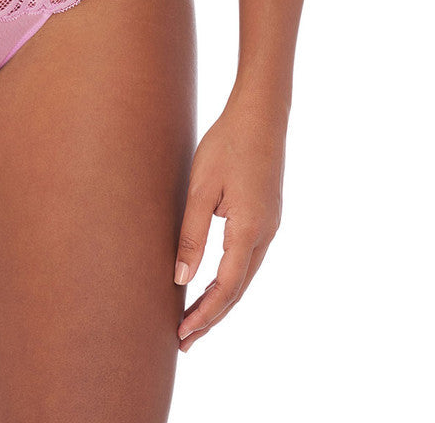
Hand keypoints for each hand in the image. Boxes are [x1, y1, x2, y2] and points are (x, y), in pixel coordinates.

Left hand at [173, 90, 286, 349]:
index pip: (226, 287)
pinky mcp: (267, 215)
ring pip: (245, 276)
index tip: (182, 334)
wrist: (261, 113)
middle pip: (238, 289)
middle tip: (184, 341)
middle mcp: (266, 234)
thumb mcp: (201, 187)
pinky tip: (214, 283)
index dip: (204, 314)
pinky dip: (230, 279)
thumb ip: (192, 234)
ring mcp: (270, 225)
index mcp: (250, 229)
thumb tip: (181, 280)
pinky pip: (249, 258)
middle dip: (212, 317)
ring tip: (194, 320)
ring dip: (221, 300)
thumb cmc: (226, 144)